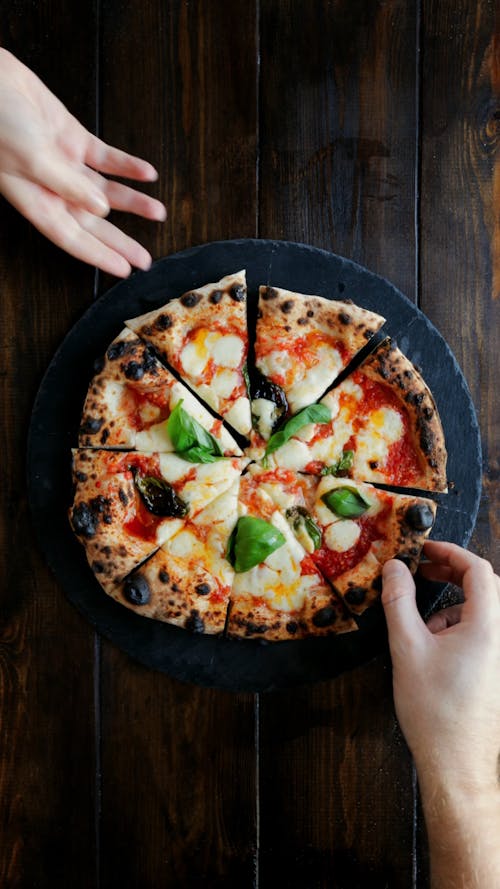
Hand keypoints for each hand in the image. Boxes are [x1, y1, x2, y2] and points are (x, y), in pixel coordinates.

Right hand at [0, 49, 165, 275]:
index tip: (124, 269)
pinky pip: (106, 158)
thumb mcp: (32, 158)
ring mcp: (65, 163)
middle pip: (92, 223)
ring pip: (105, 191)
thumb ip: (68, 184)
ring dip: (133, 202)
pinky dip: (127, 166)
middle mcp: (53, 188)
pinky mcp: (73, 138)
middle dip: (120, 242)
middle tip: (144, 259)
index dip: (99, 255)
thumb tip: (101, 207)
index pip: (72, 238)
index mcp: (36, 201)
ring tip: (158, 212)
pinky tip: (147, 174)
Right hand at [382, 541, 499, 791]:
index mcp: (487, 626)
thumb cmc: (434, 709)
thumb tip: (393, 568)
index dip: (450, 551)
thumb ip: (399, 601)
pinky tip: (431, 648)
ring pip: (482, 612)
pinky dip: (456, 628)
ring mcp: (499, 655)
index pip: (478, 570)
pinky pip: (481, 634)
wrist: (456, 764)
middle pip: (484, 587)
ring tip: (421, 623)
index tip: (424, 549)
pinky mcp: (494, 671)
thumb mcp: (407, 647)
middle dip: (452, 574)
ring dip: (452, 605)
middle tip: (423, 570)